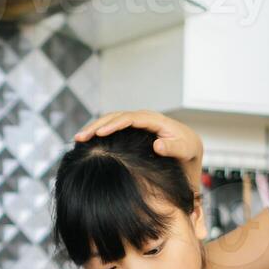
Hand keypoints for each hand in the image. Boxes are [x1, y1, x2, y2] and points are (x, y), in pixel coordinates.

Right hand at [74, 111, 203, 175]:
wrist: (189, 150)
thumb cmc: (188, 152)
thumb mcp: (186, 151)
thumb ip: (174, 148)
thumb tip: (158, 144)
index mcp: (155, 121)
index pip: (130, 118)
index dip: (113, 125)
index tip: (99, 134)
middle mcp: (144, 118)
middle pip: (116, 116)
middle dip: (96, 125)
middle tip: (80, 137)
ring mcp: (137, 122)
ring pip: (111, 120)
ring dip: (94, 127)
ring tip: (78, 138)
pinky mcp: (132, 129)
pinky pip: (113, 126)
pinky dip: (99, 132)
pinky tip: (87, 141)